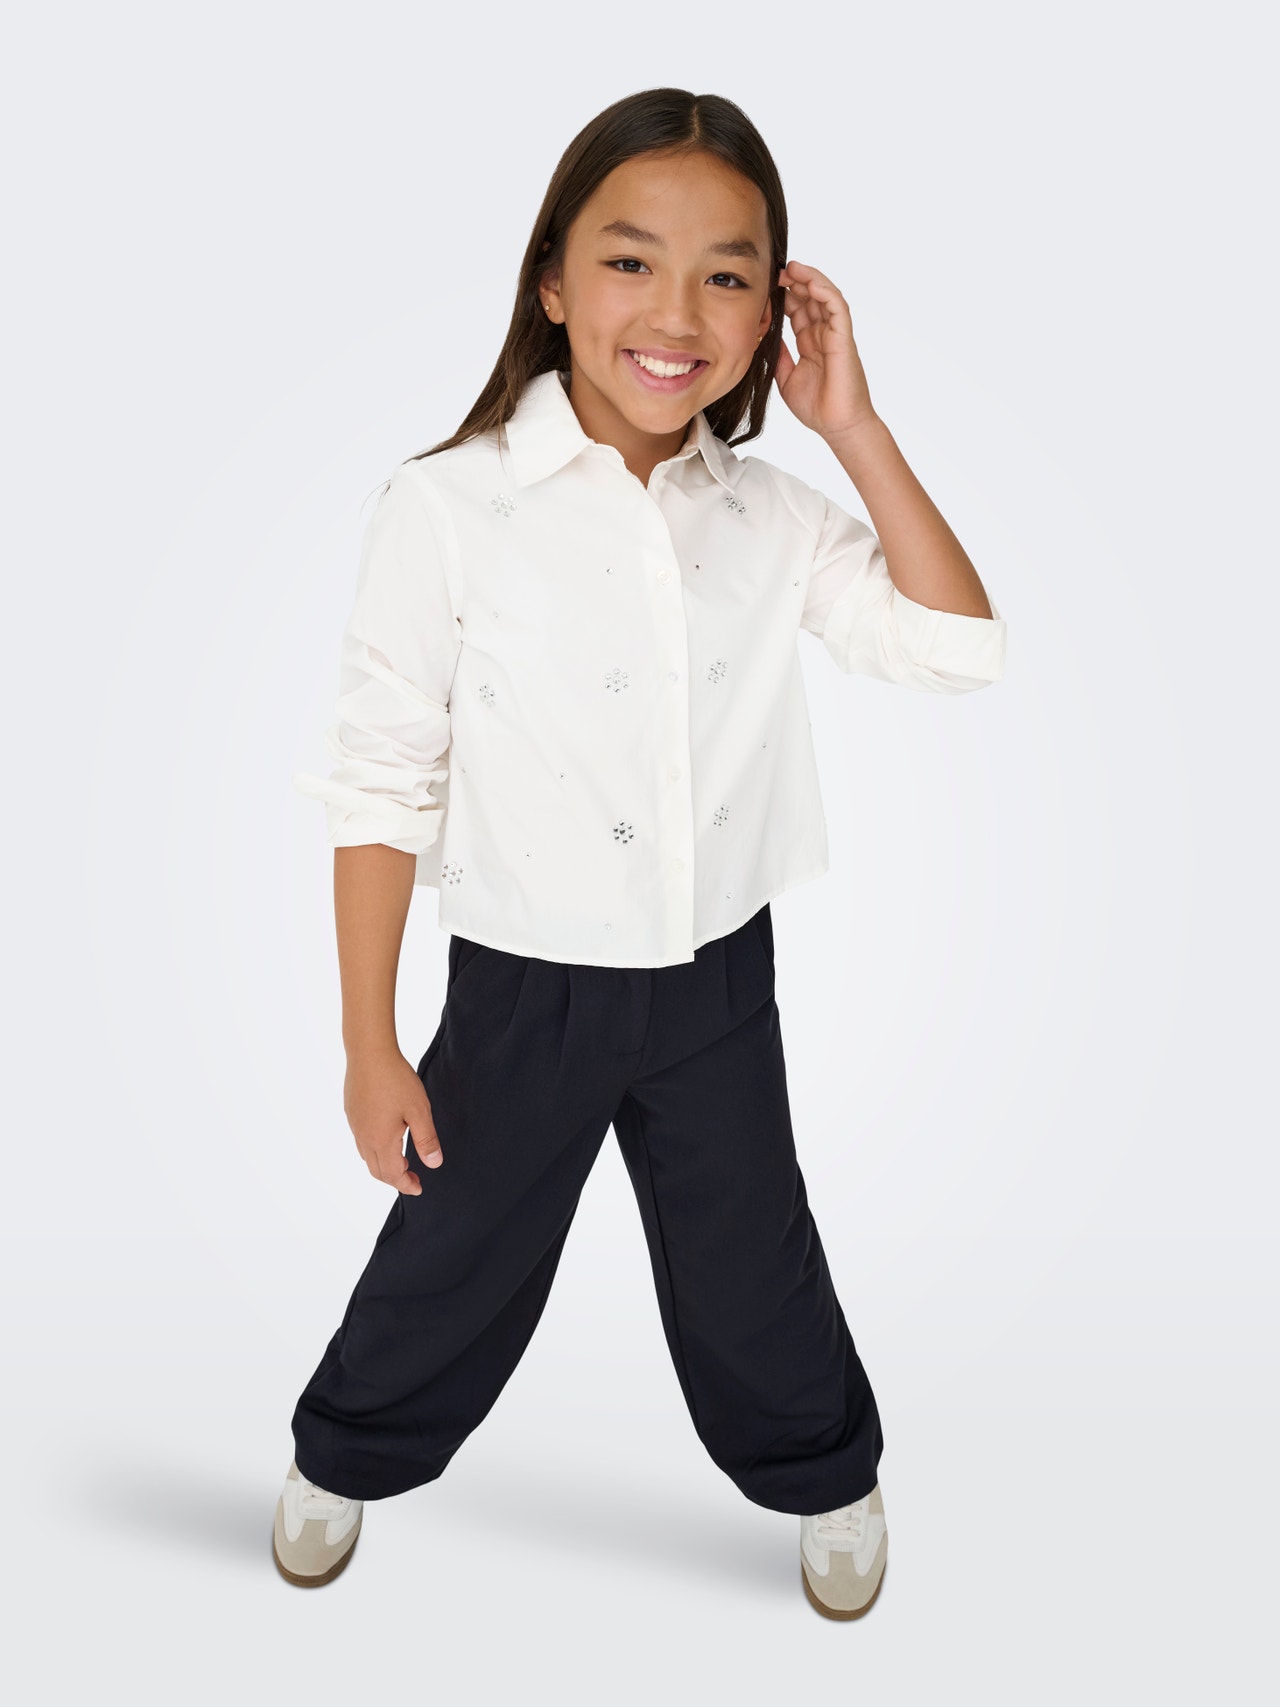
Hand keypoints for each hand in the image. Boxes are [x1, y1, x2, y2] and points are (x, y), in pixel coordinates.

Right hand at [344, 1047, 442, 1192]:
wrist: (369, 1052)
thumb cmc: (396, 1079)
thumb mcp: (419, 1110)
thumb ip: (426, 1139)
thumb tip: (434, 1164)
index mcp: (380, 1140)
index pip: (392, 1175)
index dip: (406, 1185)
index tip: (418, 1188)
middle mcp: (363, 1136)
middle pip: (377, 1170)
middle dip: (395, 1179)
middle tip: (413, 1177)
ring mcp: (355, 1124)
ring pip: (367, 1156)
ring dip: (384, 1165)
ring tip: (402, 1161)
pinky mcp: (351, 1112)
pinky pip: (361, 1141)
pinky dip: (375, 1150)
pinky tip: (387, 1138)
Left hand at [773, 261, 877, 444]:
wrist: (837, 426)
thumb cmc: (817, 408)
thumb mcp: (786, 378)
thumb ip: (778, 356)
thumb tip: (764, 338)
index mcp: (810, 343)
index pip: (797, 310)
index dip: (783, 295)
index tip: (765, 286)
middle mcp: (824, 335)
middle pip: (809, 298)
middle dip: (793, 281)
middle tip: (773, 271)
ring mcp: (835, 334)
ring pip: (824, 295)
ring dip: (808, 278)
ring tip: (790, 268)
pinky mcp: (844, 338)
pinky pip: (837, 306)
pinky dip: (824, 290)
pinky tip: (808, 282)